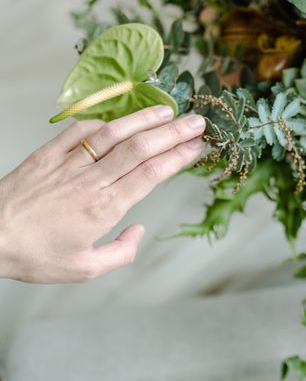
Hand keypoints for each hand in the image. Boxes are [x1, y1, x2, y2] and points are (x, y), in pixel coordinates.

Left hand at [0, 106, 204, 282]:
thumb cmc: (34, 256)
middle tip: (196, 122)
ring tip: (168, 110)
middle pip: (140, 149)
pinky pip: (77, 131)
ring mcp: (69, 163)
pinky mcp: (47, 154)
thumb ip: (120, 253)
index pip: (151, 175)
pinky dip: (100, 122)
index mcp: (104, 208)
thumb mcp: (82, 270)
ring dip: (143, 120)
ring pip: (114, 135)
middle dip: (173, 133)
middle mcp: (91, 181)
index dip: (178, 157)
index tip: (197, 147)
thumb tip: (139, 230)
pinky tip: (117, 120)